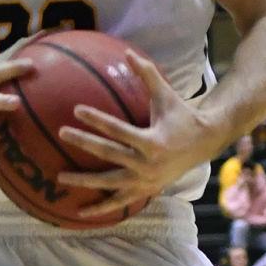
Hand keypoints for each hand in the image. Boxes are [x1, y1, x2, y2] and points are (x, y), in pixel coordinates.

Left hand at [57, 51, 210, 219]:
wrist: (205, 144)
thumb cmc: (182, 115)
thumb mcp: (166, 95)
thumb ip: (147, 74)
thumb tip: (127, 52)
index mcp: (153, 141)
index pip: (118, 130)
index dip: (96, 120)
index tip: (76, 110)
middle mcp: (148, 164)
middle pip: (110, 155)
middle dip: (84, 144)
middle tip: (62, 134)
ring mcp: (146, 181)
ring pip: (110, 184)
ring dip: (85, 182)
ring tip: (60, 177)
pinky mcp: (146, 191)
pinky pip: (119, 202)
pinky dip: (101, 209)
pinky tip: (80, 213)